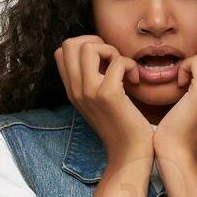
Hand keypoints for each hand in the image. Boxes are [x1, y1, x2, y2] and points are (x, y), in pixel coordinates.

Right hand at [53, 35, 153, 163]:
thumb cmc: (121, 125)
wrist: (129, 153)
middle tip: (112, 60)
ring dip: (112, 51)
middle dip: (95, 43)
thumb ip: (92, 79)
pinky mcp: (108, 95)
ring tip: (123, 68)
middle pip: (69, 44)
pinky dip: (130, 65)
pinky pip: (118, 61)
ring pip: (88, 47)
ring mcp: (89, 92)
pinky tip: (135, 81)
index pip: (62, 51)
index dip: (84, 46)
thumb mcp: (97, 101)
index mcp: (72, 90)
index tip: (103, 61)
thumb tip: (100, 52)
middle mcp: (75, 90)